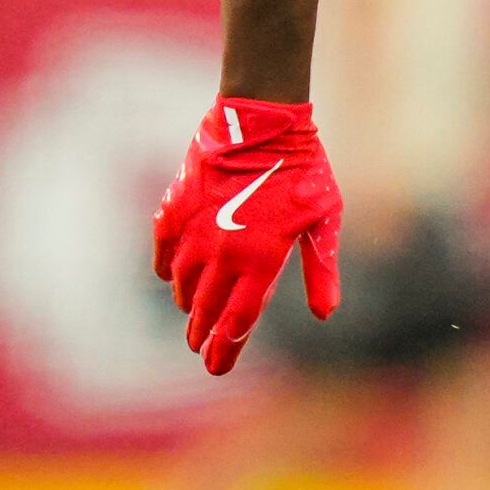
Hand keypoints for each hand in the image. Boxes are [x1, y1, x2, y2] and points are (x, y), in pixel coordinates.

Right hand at [154, 99, 341, 376]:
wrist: (262, 121)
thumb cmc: (303, 170)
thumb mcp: (324, 221)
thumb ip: (321, 270)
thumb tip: (325, 314)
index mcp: (261, 261)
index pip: (236, 322)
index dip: (225, 350)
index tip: (215, 368)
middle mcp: (223, 253)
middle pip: (206, 309)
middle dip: (202, 334)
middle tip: (200, 348)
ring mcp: (196, 231)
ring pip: (183, 283)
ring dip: (188, 303)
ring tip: (191, 314)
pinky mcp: (177, 207)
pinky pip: (164, 248)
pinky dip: (167, 266)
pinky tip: (170, 275)